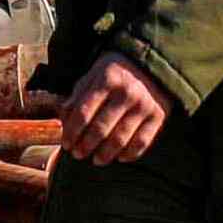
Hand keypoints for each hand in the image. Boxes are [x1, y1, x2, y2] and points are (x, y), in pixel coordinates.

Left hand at [54, 51, 170, 165]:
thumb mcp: (94, 74)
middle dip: (85, 146)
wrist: (153, 63)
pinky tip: (119, 157)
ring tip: (96, 160)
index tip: (66, 144)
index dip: (72, 132)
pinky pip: (142, 142)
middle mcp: (127, 93)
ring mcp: (144, 106)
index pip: (83, 113)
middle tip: (78, 155)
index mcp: (107, 80)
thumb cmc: (116, 71)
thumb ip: (78, 94)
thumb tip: (63, 119)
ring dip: (105, 155)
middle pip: (100, 129)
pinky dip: (129, 154)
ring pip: (120, 139)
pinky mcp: (158, 116)